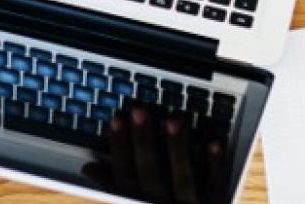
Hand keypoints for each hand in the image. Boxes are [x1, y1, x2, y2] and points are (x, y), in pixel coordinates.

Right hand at [82, 105, 228, 202]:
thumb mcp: (135, 203)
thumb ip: (117, 187)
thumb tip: (89, 168)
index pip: (123, 178)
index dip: (118, 149)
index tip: (116, 118)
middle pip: (149, 175)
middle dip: (143, 141)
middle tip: (139, 110)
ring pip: (182, 179)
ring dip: (177, 148)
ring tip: (172, 119)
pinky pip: (215, 185)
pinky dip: (214, 164)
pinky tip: (214, 141)